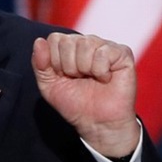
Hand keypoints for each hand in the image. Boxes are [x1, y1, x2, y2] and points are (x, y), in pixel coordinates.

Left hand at [31, 33, 138, 156]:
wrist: (97, 123)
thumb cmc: (74, 103)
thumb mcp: (48, 85)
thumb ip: (39, 63)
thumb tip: (39, 41)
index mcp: (68, 47)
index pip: (54, 39)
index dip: (54, 61)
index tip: (62, 76)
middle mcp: (86, 42)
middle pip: (68, 41)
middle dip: (68, 67)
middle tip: (78, 79)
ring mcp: (105, 46)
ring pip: (85, 44)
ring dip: (84, 68)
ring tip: (91, 79)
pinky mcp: (122, 54)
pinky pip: (103, 53)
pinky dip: (100, 71)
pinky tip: (105, 78)